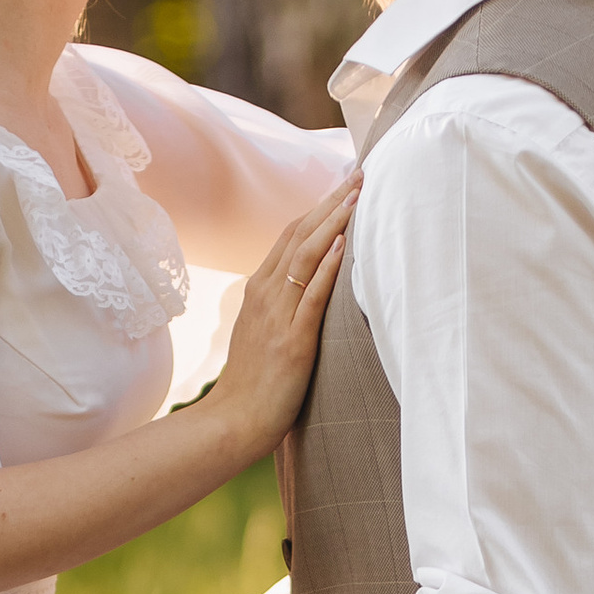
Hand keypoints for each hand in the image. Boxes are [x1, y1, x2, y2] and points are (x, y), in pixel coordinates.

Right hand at [200, 172, 359, 463]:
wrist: (234, 420)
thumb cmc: (254, 384)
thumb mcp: (264, 334)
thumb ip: (281, 308)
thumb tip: (305, 289)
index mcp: (260, 291)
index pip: (290, 236)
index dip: (317, 208)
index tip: (342, 185)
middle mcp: (266, 294)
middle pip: (299, 234)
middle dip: (330, 201)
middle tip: (359, 173)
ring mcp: (277, 315)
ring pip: (306, 255)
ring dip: (333, 221)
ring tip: (358, 194)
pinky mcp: (292, 339)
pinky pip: (312, 295)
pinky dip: (327, 266)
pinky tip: (343, 243)